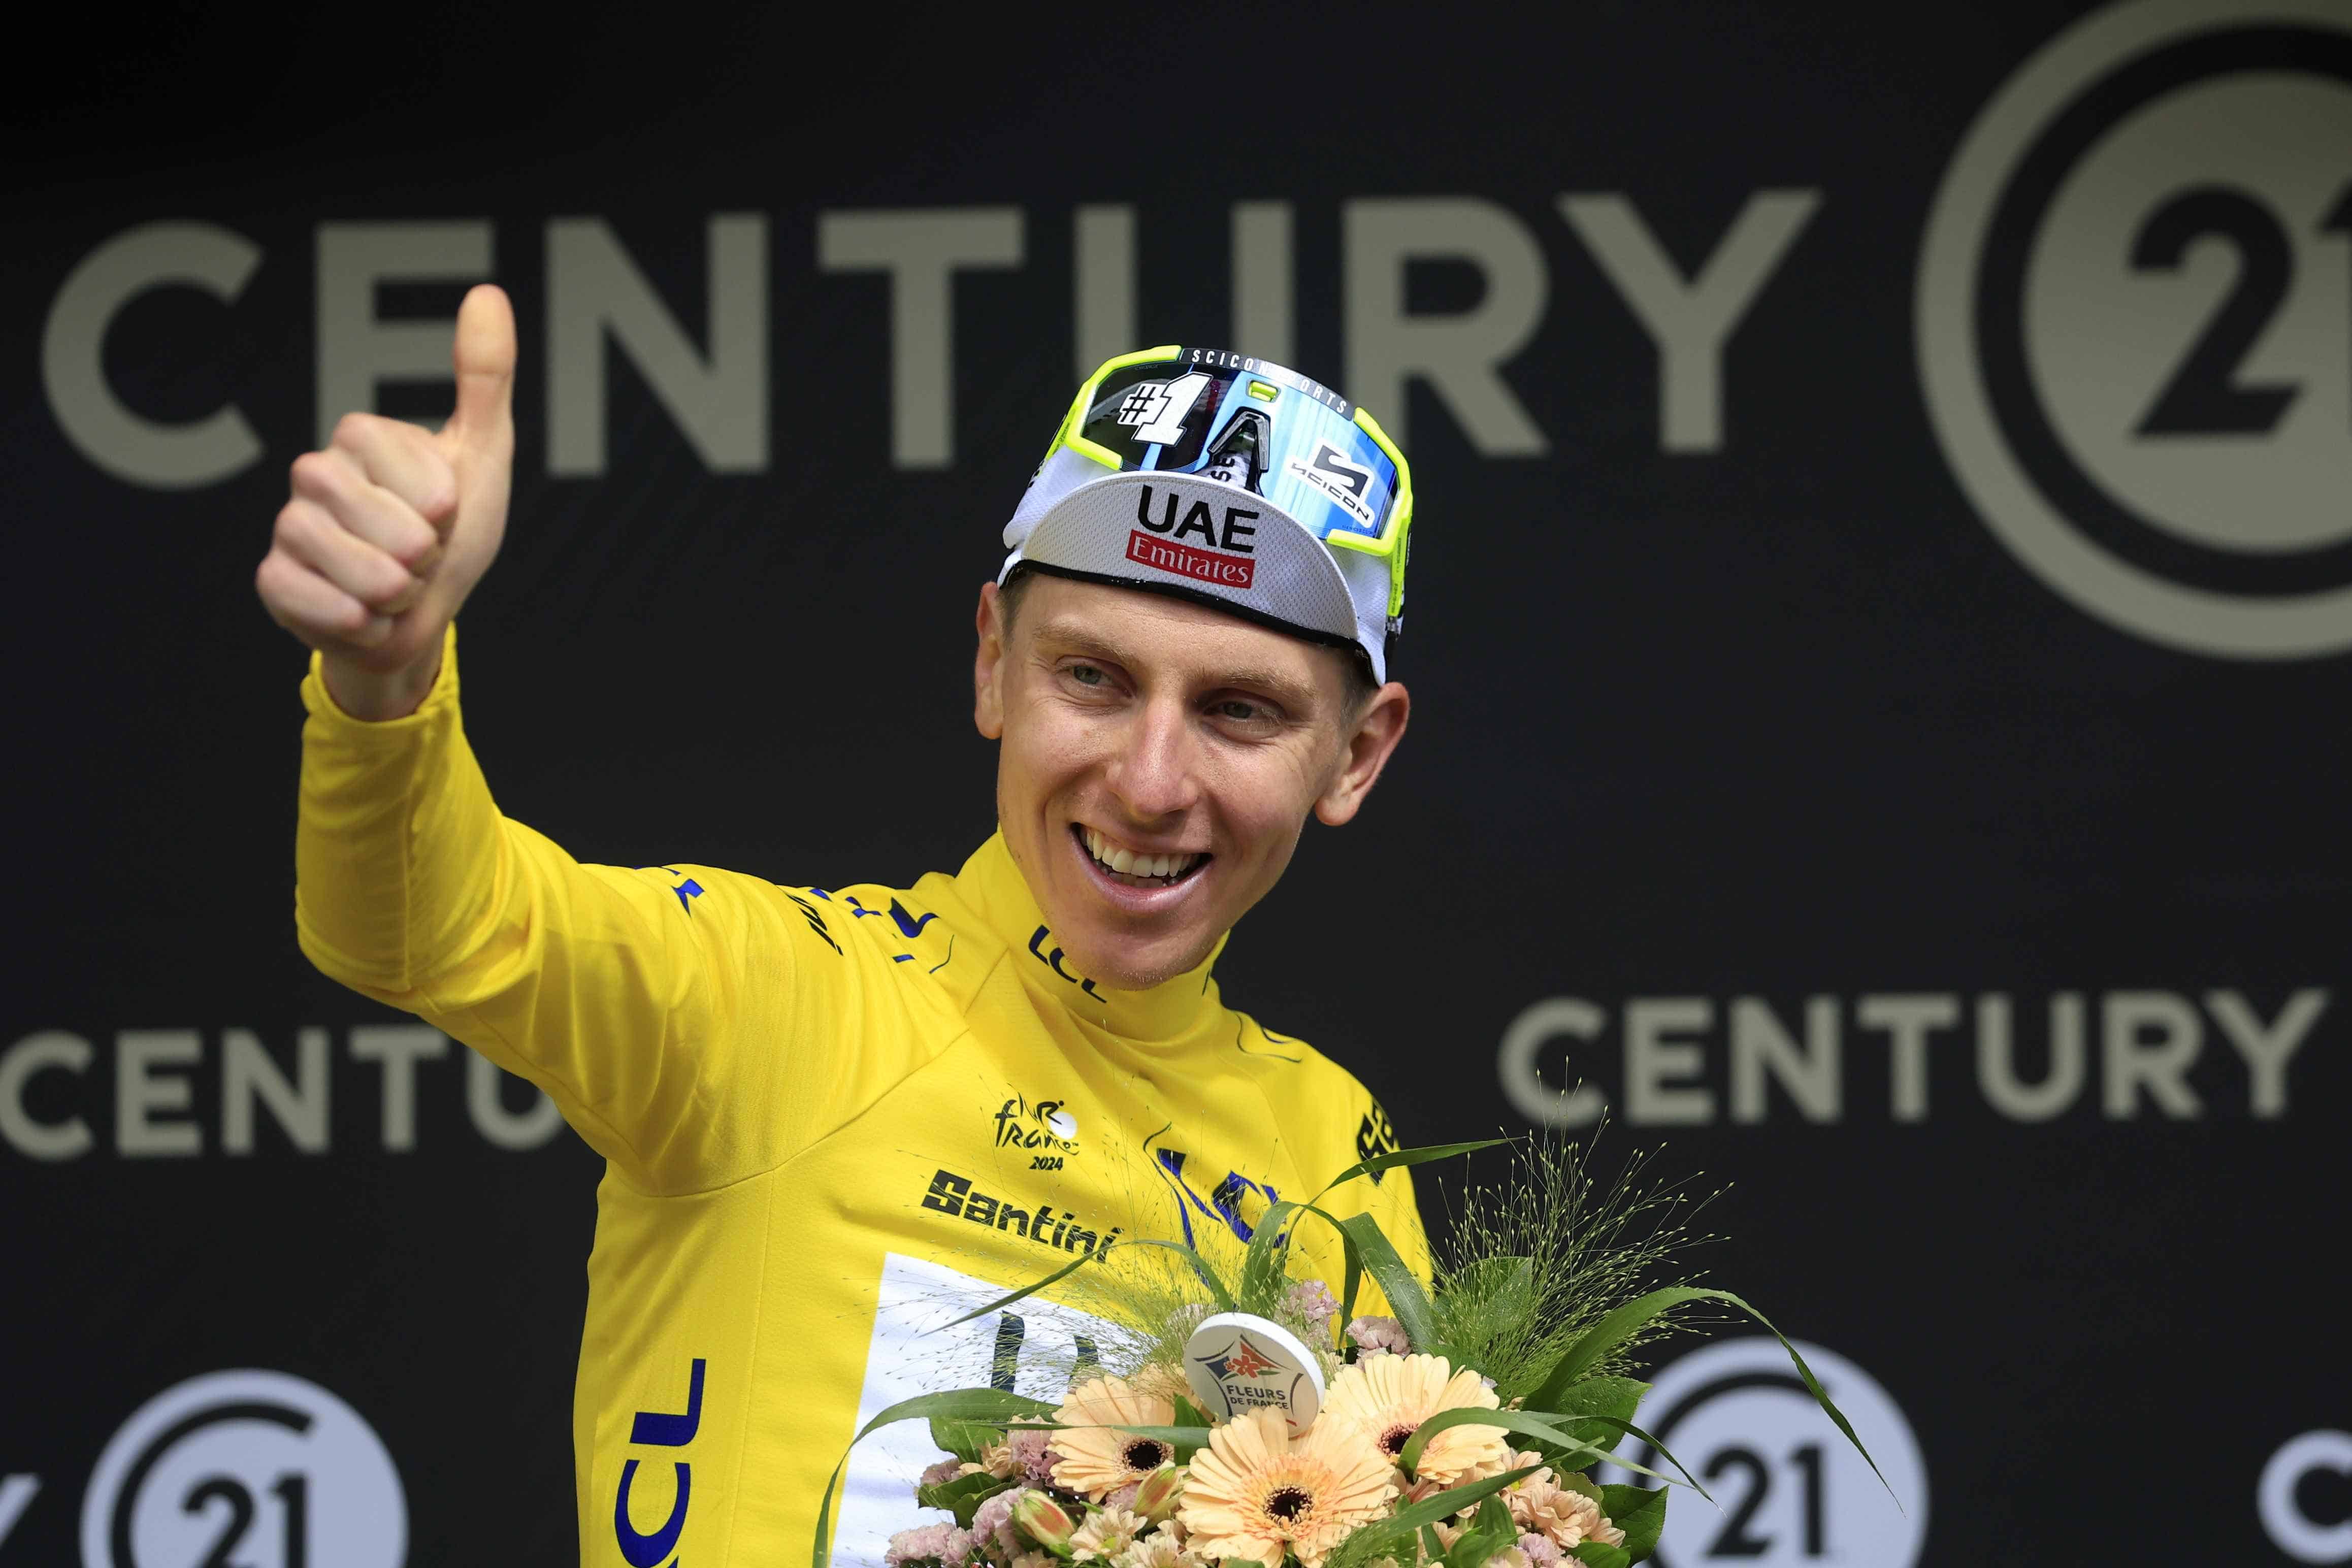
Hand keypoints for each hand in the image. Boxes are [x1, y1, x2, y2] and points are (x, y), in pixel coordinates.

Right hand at [256, 284, 516, 718]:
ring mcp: (289, 526)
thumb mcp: (483, 451)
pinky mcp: (274, 580)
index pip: (427, 486)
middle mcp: (315, 473)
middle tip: (419, 556)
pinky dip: (359, 622)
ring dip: (399, 595)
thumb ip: (483, 376)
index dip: (449, 516)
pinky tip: (363, 614)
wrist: (420, 612)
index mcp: (362, 437)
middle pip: (395, 533)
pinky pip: (319, 605)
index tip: (444, 516)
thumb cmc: (453, 530)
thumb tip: (486, 293)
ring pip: (361, 573)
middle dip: (428, 561)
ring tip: (395, 586)